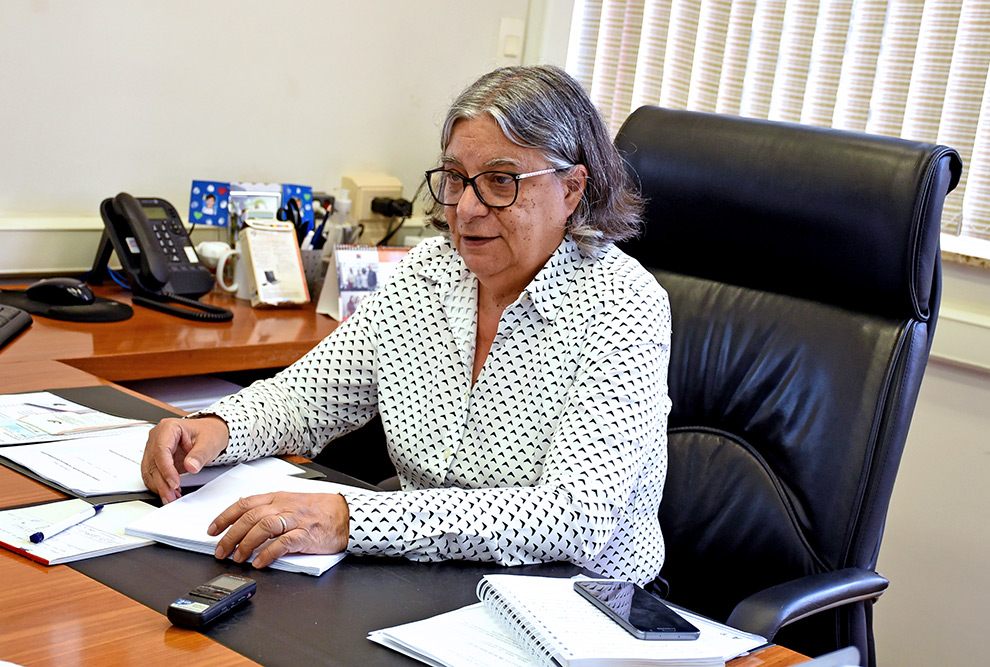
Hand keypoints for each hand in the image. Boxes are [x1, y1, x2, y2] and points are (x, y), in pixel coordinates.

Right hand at [141, 416, 228, 503]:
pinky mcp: (156, 459)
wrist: (210, 433)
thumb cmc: (209, 433)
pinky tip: (170, 492)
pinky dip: (160, 485)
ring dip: (159, 486)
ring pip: (149, 471)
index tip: (174, 482)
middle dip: (161, 482)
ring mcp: (154, 448)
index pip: (161, 450)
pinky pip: (153, 474)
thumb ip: (199, 455)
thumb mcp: (209, 443)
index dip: (166, 469)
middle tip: (171, 496)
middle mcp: (158, 437)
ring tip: (171, 497)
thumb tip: (191, 466)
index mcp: (168, 427)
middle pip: (153, 462)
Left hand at [208, 492, 349, 568]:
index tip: (212, 530)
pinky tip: (259, 563)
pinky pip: (283, 543)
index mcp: (278, 498)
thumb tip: (244, 515)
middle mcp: (284, 506)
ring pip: (263, 527)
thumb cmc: (320, 510)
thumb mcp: (291, 502)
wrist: (346, 515)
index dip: (225, 517)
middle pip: (250, 517)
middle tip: (221, 550)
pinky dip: (268, 554)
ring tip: (238, 558)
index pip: (245, 504)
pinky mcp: (306, 535)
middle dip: (231, 535)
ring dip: (246, 544)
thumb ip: (269, 507)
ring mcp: (295, 520)